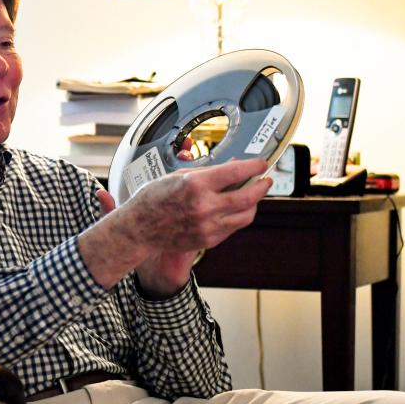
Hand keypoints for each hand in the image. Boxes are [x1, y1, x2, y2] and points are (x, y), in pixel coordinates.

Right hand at [79, 154, 271, 295]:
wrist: (139, 229)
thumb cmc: (153, 199)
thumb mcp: (178, 176)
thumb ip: (208, 171)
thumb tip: (233, 166)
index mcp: (196, 185)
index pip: (236, 172)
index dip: (254, 166)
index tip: (261, 163)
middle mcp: (204, 206)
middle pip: (248, 196)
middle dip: (262, 186)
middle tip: (265, 180)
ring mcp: (208, 226)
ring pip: (246, 215)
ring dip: (254, 204)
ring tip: (252, 195)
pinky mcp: (208, 240)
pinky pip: (233, 227)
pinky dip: (238, 216)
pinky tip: (235, 209)